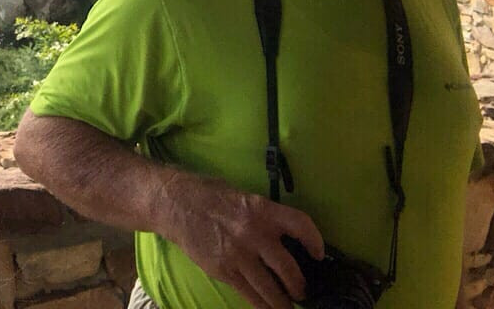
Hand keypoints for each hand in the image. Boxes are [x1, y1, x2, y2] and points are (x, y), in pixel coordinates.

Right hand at [160, 175, 324, 308]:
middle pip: (288, 267)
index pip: (300, 224)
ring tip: (288, 306)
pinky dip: (261, 304)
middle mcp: (253, 232)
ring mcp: (237, 254)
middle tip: (302, 291)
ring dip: (283, 301)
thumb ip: (264, 216)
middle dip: (299, 285)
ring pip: (270, 288)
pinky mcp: (223, 270)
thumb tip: (286, 236)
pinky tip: (268, 308)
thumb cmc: (211, 196)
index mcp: (261, 208)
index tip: (318, 254)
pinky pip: (249, 294)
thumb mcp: (243, 196)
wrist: (175, 204)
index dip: (315, 241)